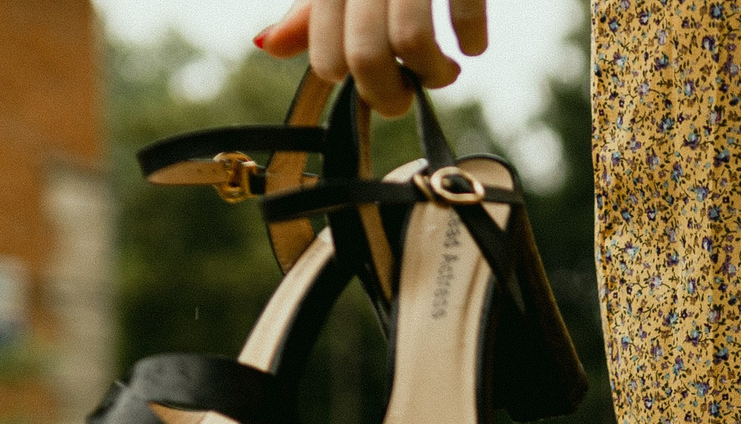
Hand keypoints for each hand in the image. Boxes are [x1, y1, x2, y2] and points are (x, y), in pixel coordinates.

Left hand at [255, 0, 487, 117]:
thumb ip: (309, 10)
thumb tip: (267, 47)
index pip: (330, 57)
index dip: (356, 85)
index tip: (380, 84)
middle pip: (367, 58)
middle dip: (394, 96)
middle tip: (412, 93)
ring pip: (412, 44)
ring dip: (435, 75)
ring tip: (446, 70)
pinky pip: (463, 10)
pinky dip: (473, 39)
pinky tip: (473, 45)